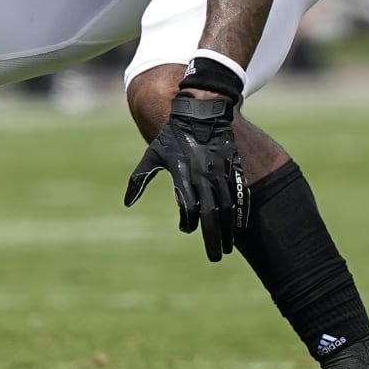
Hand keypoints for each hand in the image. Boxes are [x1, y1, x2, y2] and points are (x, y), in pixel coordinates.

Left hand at [124, 94, 248, 262]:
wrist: (201, 111)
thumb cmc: (173, 135)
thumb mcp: (153, 154)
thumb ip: (140, 179)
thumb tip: (127, 202)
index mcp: (184, 173)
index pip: (189, 207)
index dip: (188, 222)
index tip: (186, 228)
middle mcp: (204, 175)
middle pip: (211, 214)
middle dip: (213, 237)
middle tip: (215, 257)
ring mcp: (221, 172)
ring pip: (228, 207)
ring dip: (228, 229)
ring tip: (228, 247)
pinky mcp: (233, 168)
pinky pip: (239, 194)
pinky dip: (241, 212)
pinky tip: (241, 226)